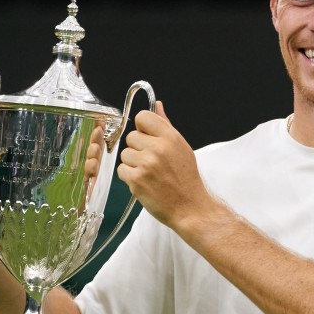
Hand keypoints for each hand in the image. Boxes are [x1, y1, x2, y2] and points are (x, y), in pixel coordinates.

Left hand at [117, 102, 211, 230]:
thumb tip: (157, 105)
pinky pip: (122, 170)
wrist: (191, 207)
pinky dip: (130, 177)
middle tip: (153, 162)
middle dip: (138, 149)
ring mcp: (146, 164)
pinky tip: (145, 182)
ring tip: (150, 174)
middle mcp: (158, 148)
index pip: (143, 117)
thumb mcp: (181, 148)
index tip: (149, 139)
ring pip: (125, 154)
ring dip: (133, 164)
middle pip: (131, 137)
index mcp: (171, 138)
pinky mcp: (136, 180)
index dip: (143, 129)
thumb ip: (166, 126)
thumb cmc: (186, 179)